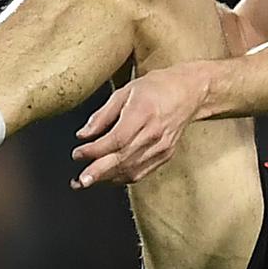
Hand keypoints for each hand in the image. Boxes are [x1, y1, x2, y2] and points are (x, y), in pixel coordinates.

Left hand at [70, 64, 206, 188]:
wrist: (189, 91)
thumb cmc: (157, 87)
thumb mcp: (125, 91)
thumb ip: (103, 115)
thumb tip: (83, 135)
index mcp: (143, 113)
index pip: (116, 139)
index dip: (94, 151)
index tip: (77, 153)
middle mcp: (154, 133)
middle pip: (122, 158)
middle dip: (97, 172)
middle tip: (79, 181)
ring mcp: (162, 146)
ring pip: (131, 169)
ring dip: (107, 178)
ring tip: (87, 181)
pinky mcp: (166, 154)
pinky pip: (141, 172)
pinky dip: (123, 177)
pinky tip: (109, 177)